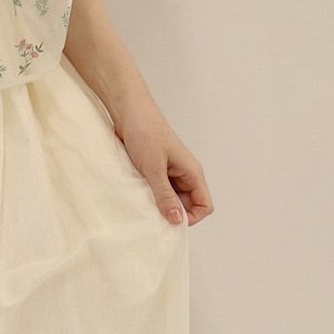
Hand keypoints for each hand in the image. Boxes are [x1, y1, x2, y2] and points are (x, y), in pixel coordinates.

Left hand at [112, 96, 213, 227]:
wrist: (129, 113)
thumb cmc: (146, 133)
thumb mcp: (154, 168)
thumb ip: (165, 195)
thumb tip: (177, 221)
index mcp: (192, 173)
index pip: (204, 205)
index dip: (191, 218)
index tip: (170, 220)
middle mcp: (184, 175)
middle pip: (187, 207)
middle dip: (172, 214)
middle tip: (152, 215)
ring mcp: (169, 174)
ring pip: (171, 200)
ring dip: (158, 205)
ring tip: (143, 203)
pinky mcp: (155, 172)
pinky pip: (158, 192)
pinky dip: (149, 197)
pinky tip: (137, 196)